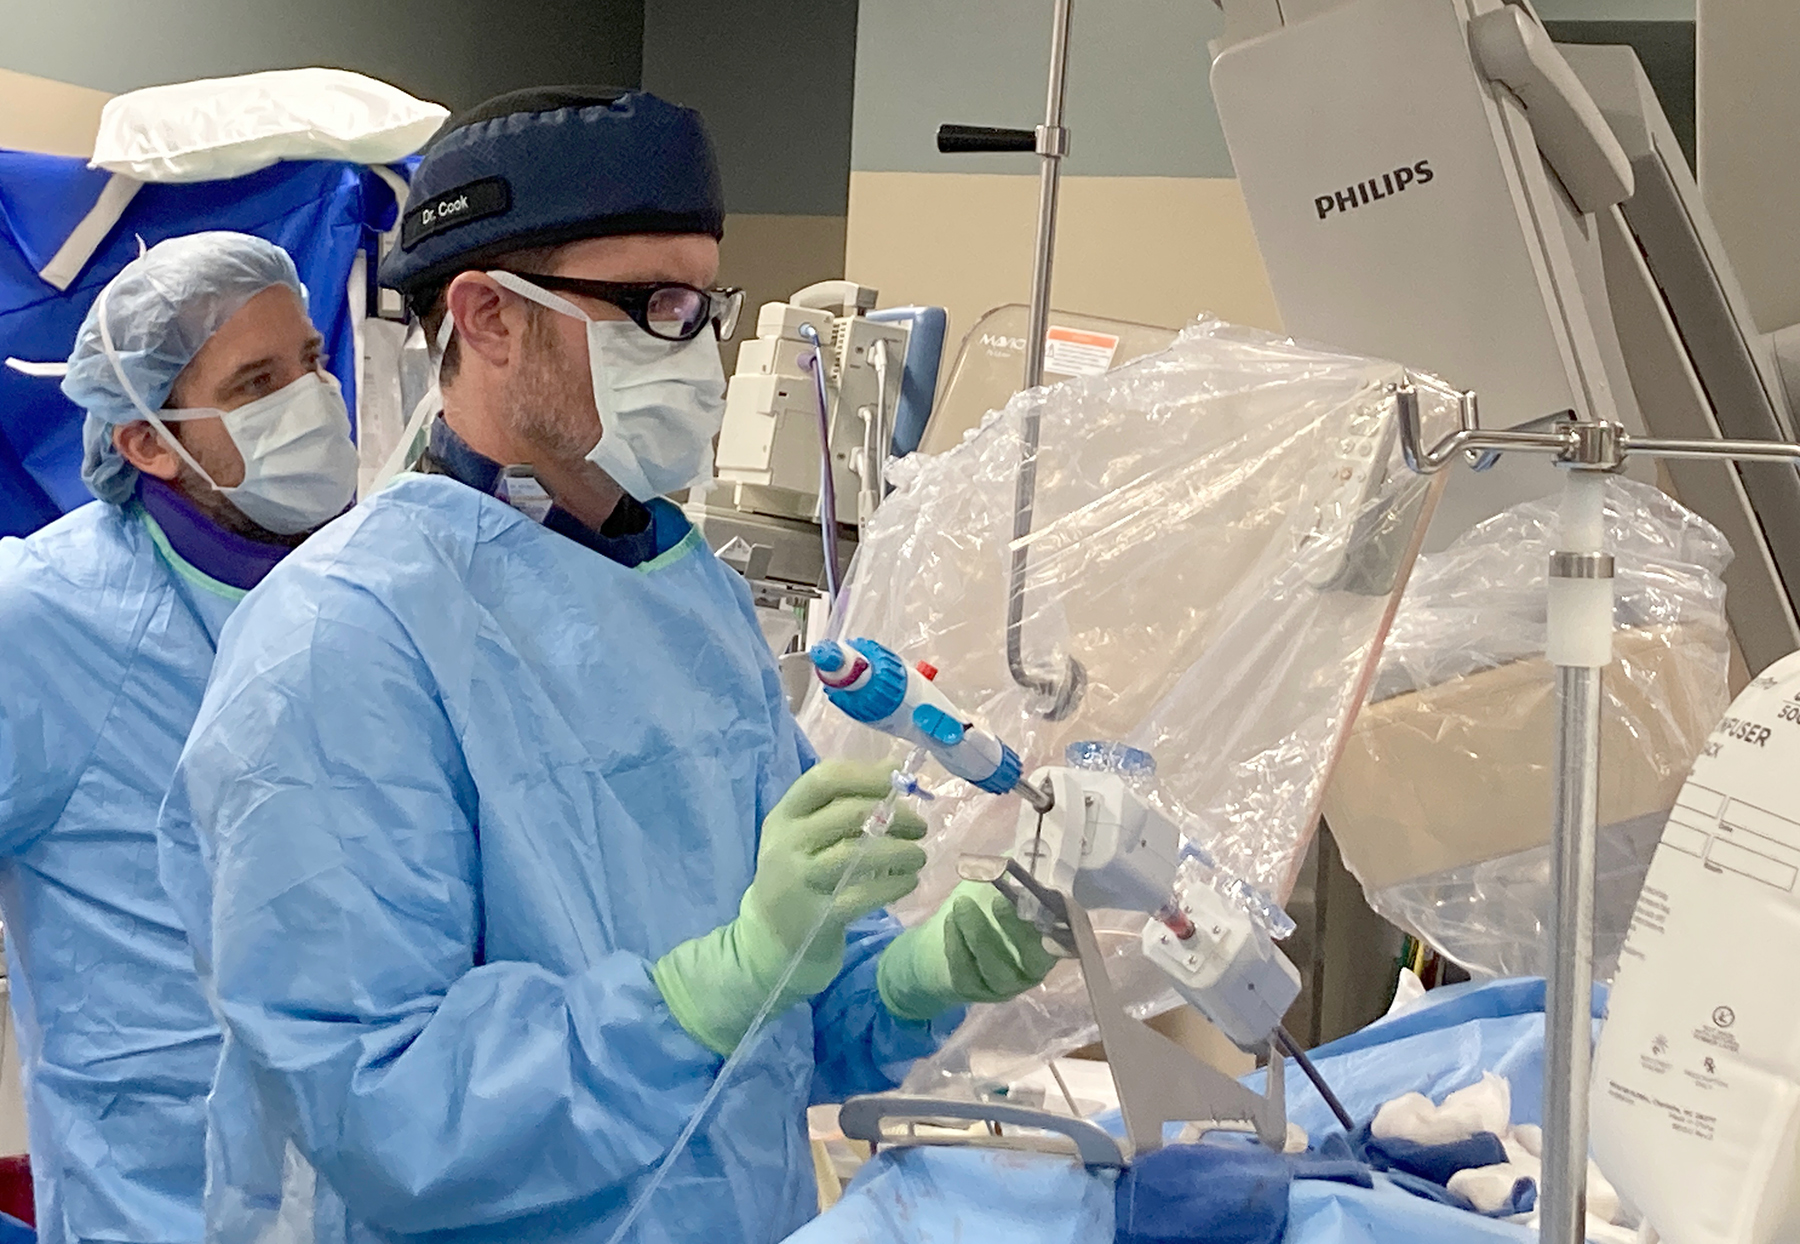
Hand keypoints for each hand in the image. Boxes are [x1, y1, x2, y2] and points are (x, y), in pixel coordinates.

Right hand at [653, 761, 927, 1053]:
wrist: (772, 934)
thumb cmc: (800, 869)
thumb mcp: (807, 830)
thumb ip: (844, 799)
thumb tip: (894, 767)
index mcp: (784, 814)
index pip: (823, 779)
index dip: (865, 776)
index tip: (898, 783)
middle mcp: (786, 843)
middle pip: (848, 815)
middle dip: (895, 817)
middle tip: (919, 826)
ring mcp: (800, 881)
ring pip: (858, 855)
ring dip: (900, 852)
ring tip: (919, 855)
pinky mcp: (817, 915)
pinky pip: (864, 896)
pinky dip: (894, 886)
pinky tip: (909, 881)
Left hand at [876, 880, 1060, 1021]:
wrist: (932, 949)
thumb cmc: (975, 912)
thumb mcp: (996, 889)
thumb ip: (1014, 874)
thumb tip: (1029, 848)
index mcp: (1045, 944)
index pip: (1063, 938)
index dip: (1059, 921)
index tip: (1045, 897)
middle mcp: (1030, 970)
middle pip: (1033, 959)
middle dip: (1017, 929)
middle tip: (999, 900)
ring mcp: (1001, 985)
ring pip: (996, 967)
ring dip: (979, 933)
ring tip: (962, 904)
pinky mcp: (972, 991)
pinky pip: (967, 971)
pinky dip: (957, 945)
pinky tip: (949, 922)